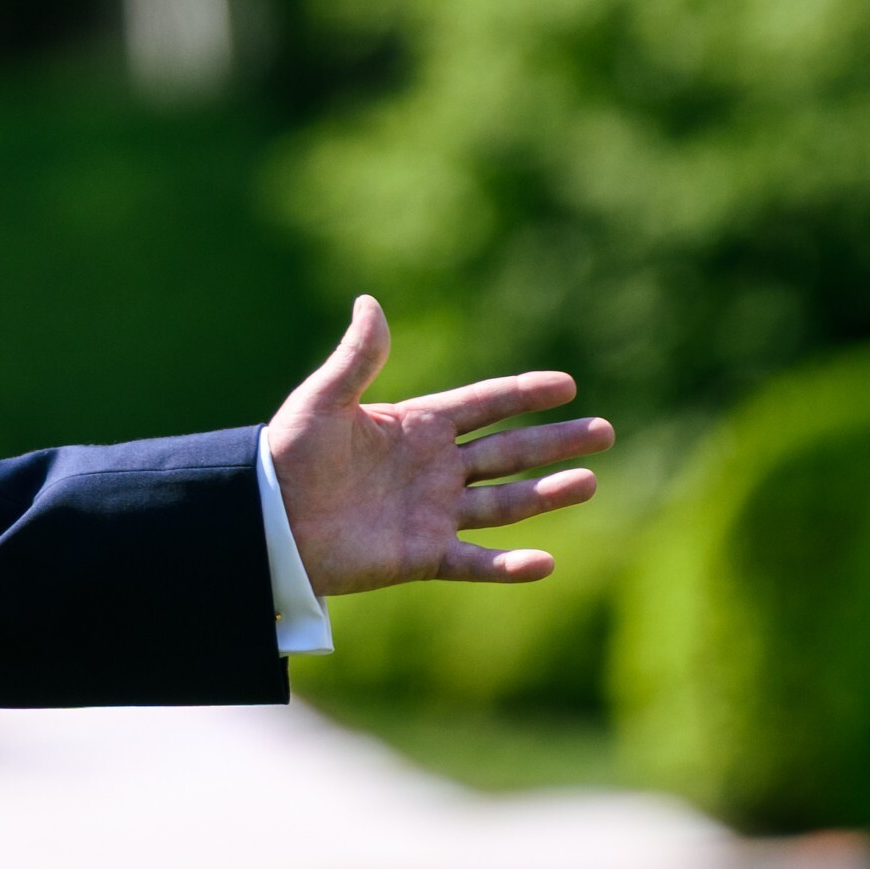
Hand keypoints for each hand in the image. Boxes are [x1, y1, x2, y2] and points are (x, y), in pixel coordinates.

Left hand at [267, 296, 611, 595]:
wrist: (264, 517)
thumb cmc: (287, 454)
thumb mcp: (323, 401)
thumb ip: (356, 358)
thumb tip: (369, 302)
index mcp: (415, 427)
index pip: (482, 406)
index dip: (522, 394)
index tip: (566, 384)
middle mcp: (433, 469)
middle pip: (507, 453)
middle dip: (554, 442)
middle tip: (604, 431)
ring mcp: (432, 512)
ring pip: (504, 504)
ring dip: (546, 494)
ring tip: (589, 481)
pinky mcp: (421, 555)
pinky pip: (474, 561)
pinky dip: (509, 566)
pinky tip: (546, 563)